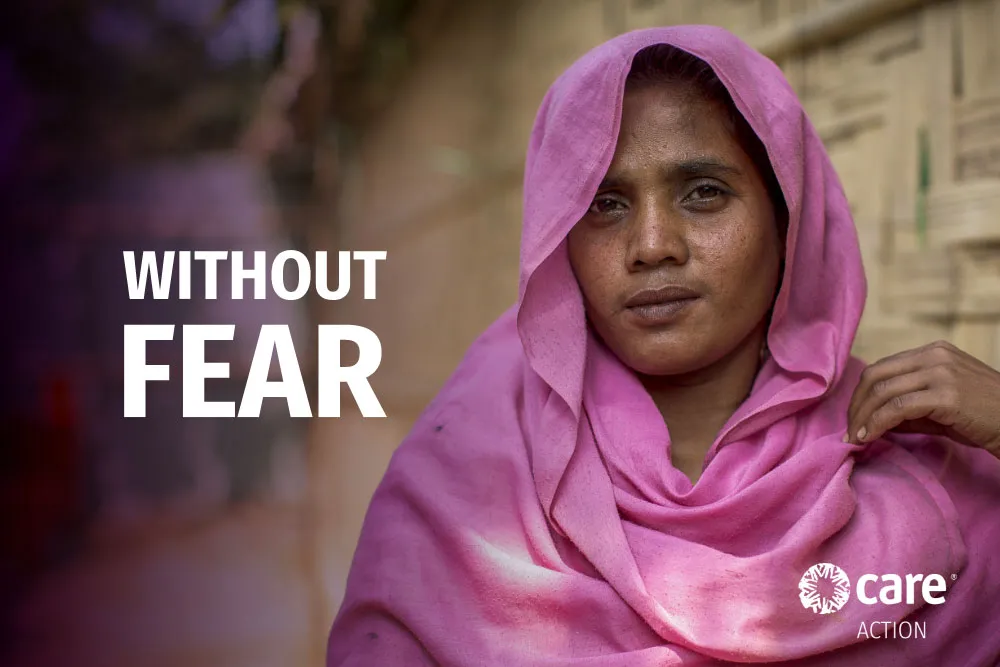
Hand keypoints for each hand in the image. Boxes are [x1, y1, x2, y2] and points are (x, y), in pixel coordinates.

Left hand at [845, 340, 999, 455]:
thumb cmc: (985, 417)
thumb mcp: (942, 405)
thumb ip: (909, 406)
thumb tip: (873, 420)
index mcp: (932, 352)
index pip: (881, 369)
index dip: (860, 395)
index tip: (853, 419)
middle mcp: (934, 356)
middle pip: (875, 376)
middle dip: (855, 406)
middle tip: (849, 431)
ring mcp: (941, 372)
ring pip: (882, 392)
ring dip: (862, 418)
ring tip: (856, 438)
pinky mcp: (946, 394)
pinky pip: (897, 408)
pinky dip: (876, 424)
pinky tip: (870, 437)